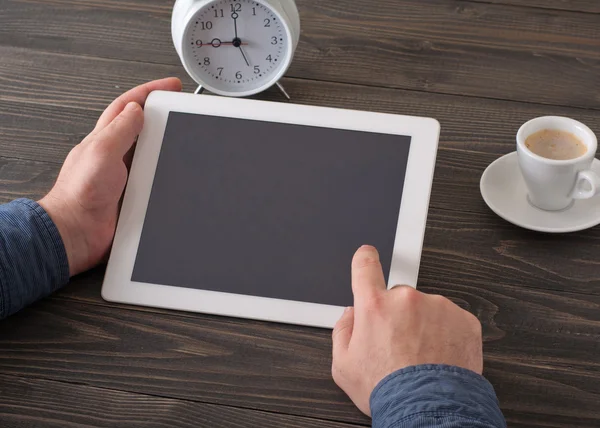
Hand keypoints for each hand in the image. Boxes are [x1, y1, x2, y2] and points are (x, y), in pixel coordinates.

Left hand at [39, 78, 181, 275]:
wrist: (78, 232)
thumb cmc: (80, 195)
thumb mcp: (102, 151)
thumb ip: (120, 129)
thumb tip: (137, 109)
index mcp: (105, 138)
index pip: (129, 106)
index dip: (149, 92)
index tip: (170, 86)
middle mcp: (115, 155)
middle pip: (142, 127)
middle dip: (160, 114)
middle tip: (180, 107)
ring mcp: (125, 175)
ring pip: (151, 153)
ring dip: (165, 145)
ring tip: (182, 136)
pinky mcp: (133, 196)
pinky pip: (155, 180)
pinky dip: (165, 175)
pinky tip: (174, 174)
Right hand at [331, 245, 482, 415]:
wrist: (429, 410)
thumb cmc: (388, 390)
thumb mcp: (343, 365)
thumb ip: (342, 331)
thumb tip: (350, 315)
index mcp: (375, 306)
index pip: (365, 266)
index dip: (365, 258)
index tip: (367, 255)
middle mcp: (406, 299)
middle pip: (398, 295)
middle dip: (397, 313)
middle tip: (399, 344)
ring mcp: (438, 307)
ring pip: (426, 308)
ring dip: (423, 324)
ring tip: (421, 357)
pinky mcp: (464, 320)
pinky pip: (450, 319)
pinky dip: (445, 334)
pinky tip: (438, 357)